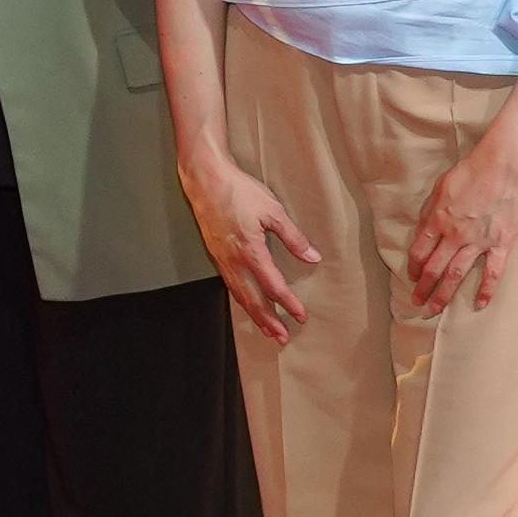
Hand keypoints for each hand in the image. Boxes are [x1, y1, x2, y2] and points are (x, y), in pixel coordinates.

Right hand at [182, 154, 319, 342]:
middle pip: (251, 299)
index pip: (272, 286)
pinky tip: (246, 301)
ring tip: (266, 328)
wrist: (205, 179)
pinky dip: (240, 298)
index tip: (301, 316)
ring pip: (238, 294)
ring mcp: (221, 258)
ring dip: (253, 313)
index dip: (288, 303)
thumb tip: (312, 257)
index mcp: (250, 250)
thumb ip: (293, 237)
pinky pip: (229, 283)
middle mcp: (233, 260)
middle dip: (268, 320)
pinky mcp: (214, 253)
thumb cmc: (239, 191)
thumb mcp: (273, 211)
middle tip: (281, 337)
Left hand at [408, 116, 517, 313]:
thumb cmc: (472, 171)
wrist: (505, 165)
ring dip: (443, 294)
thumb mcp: (440, 187)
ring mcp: (478, 241)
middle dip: (423, 288)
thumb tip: (424, 228)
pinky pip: (492, 271)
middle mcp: (454, 234)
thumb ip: (430, 210)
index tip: (412, 277)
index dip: (414, 267)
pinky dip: (485, 289)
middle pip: (433, 267)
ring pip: (456, 274)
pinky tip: (479, 304)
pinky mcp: (501, 243)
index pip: (419, 251)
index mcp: (437, 220)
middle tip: (416, 303)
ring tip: (434, 309)